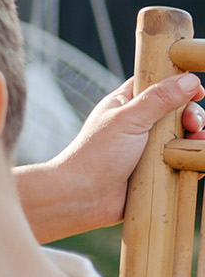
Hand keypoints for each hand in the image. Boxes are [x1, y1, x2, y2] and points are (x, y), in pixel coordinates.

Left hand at [53, 72, 204, 229]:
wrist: (83, 197)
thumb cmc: (97, 155)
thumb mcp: (129, 120)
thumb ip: (159, 99)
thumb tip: (190, 80)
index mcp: (125, 106)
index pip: (156, 86)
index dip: (178, 86)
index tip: (198, 92)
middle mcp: (137, 126)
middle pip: (175, 112)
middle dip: (190, 115)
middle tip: (192, 124)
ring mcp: (147, 149)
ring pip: (181, 138)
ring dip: (194, 138)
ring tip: (196, 141)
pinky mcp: (154, 171)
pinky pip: (181, 162)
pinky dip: (192, 160)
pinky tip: (197, 160)